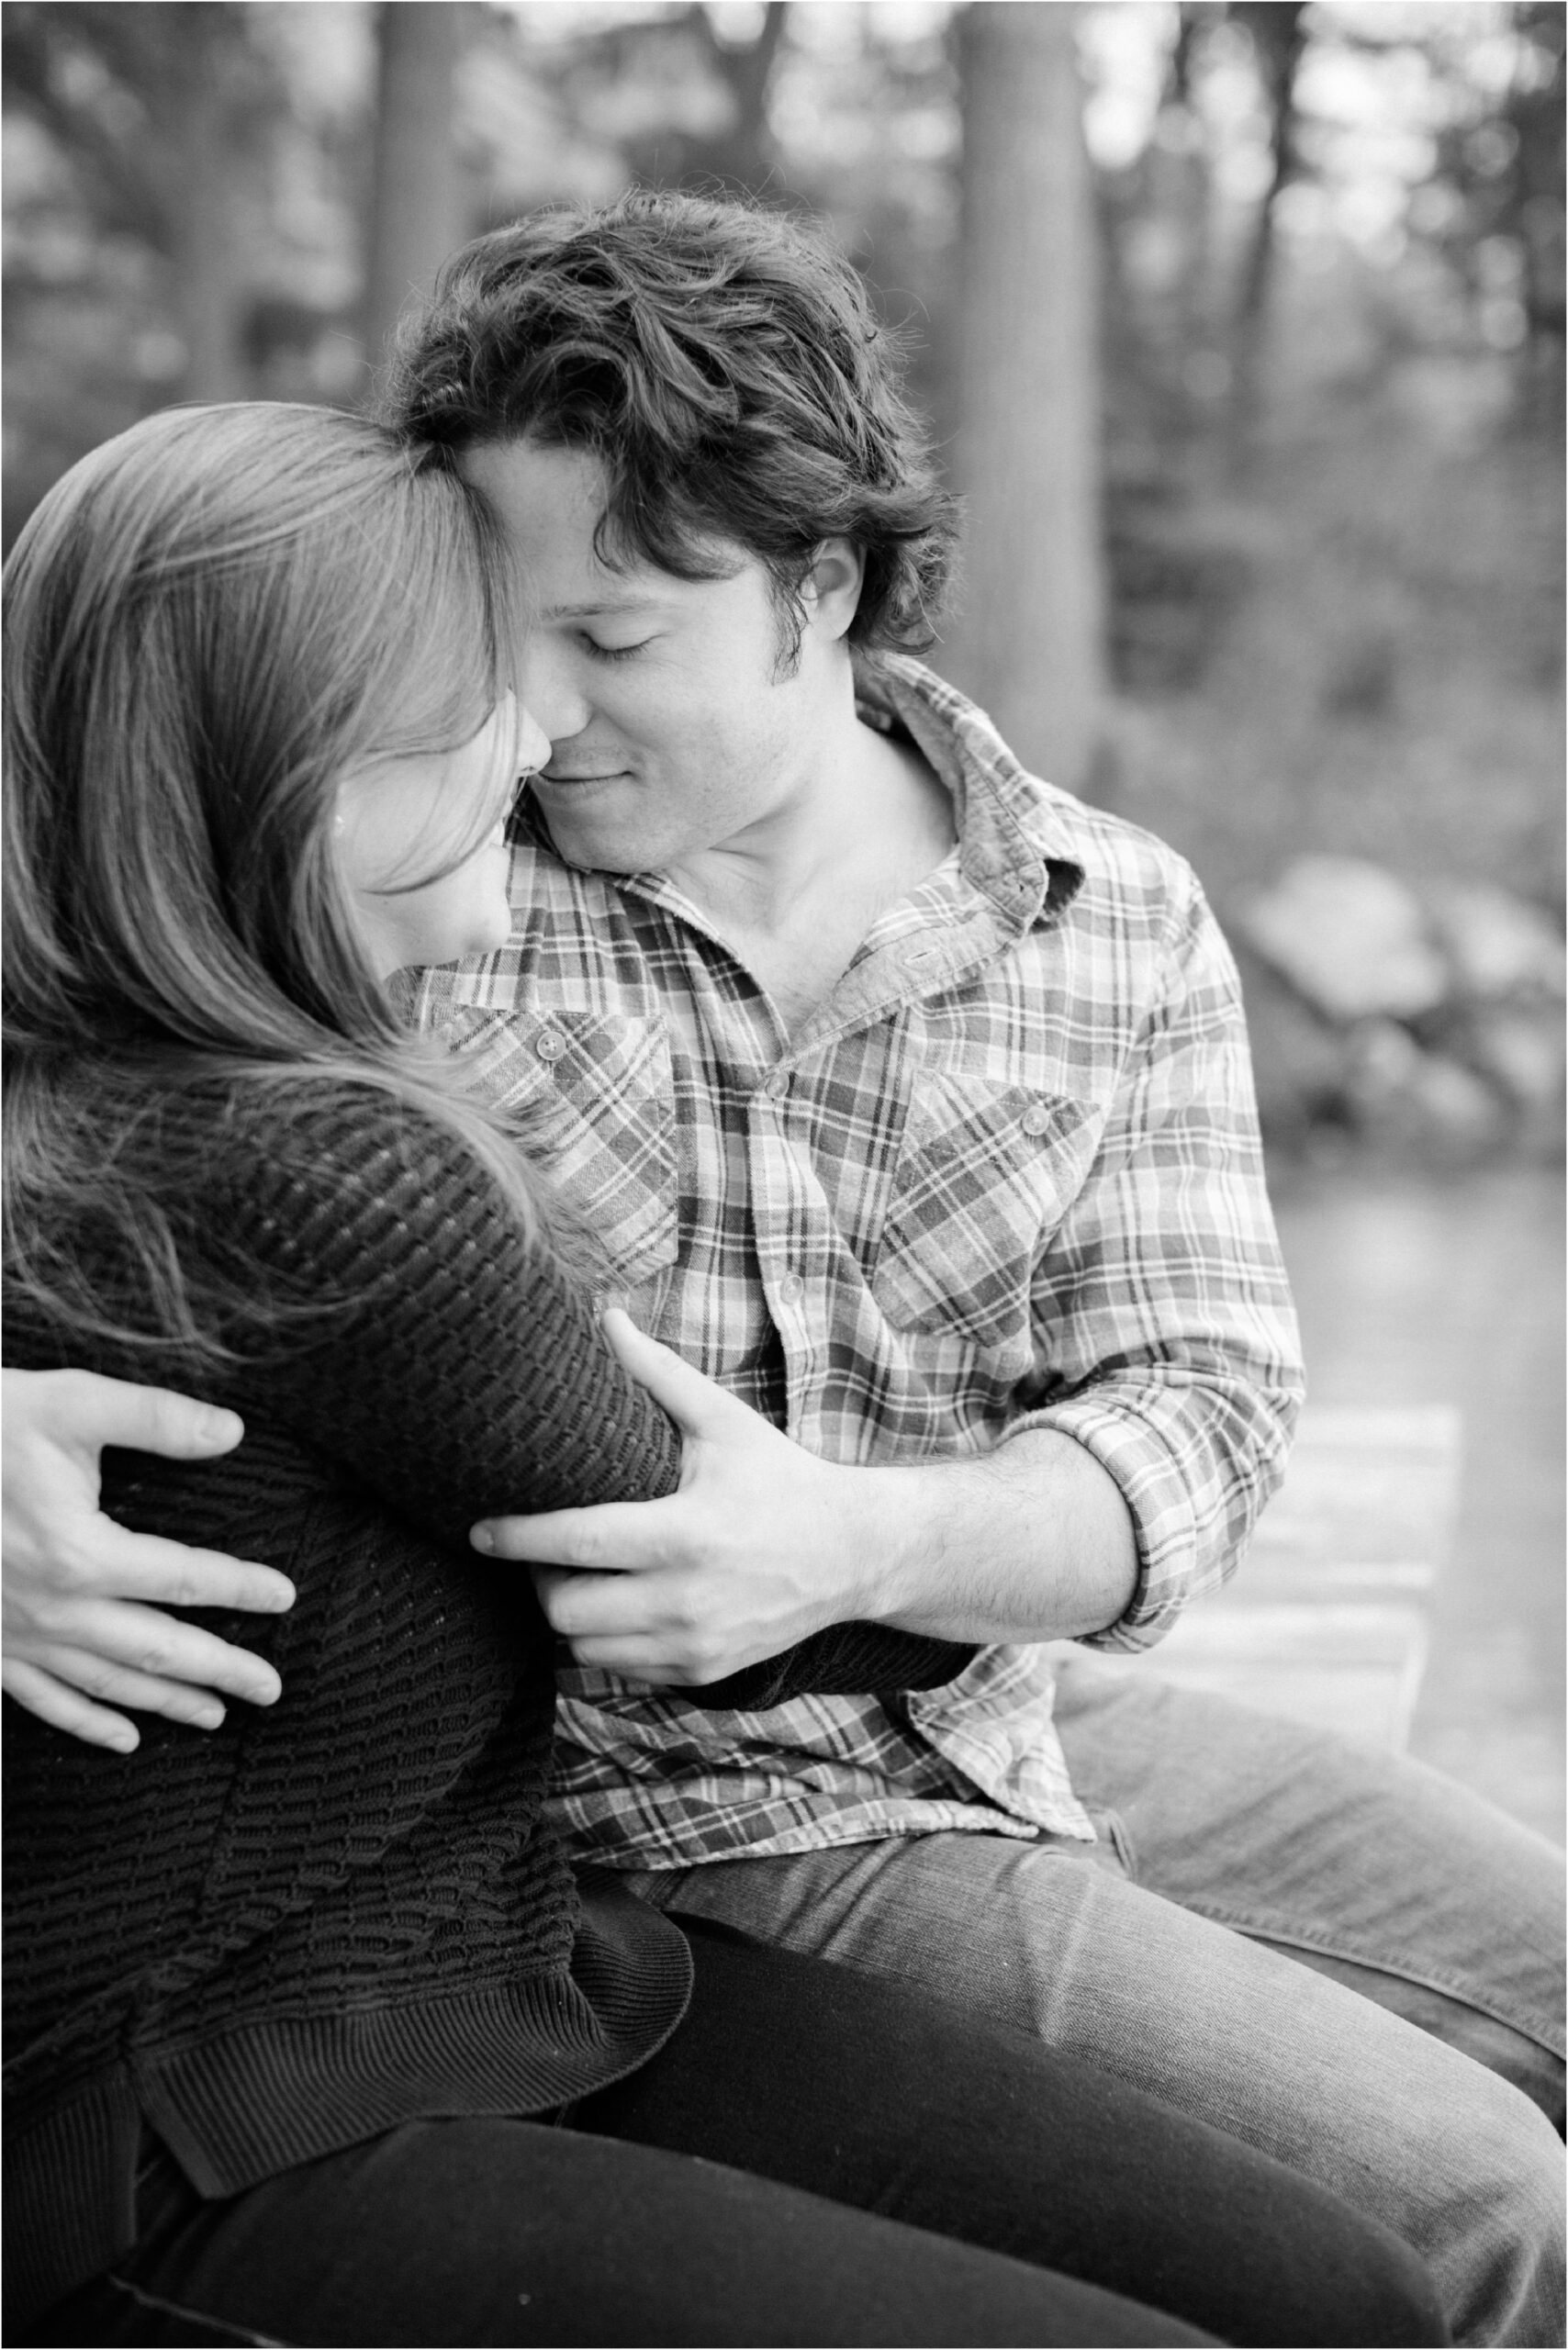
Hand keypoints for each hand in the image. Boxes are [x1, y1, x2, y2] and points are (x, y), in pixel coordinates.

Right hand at [3, 1368, 294, 1752]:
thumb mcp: (70, 1406)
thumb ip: (156, 1420)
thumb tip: (231, 1432)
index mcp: (81, 1554)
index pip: (183, 1579)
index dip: (240, 1589)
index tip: (283, 1597)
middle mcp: (53, 1609)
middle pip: (158, 1650)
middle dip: (222, 1670)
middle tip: (271, 1690)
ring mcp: (16, 1636)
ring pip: (107, 1684)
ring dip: (167, 1703)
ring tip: (217, 1715)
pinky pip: (43, 1700)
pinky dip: (87, 1723)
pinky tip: (123, 1739)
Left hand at [471, 1312, 875, 1684]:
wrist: (853, 1554)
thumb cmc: (781, 1479)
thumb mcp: (724, 1421)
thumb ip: (659, 1373)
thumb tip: (605, 1317)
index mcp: (685, 1534)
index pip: (574, 1545)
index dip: (516, 1538)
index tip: (478, 1529)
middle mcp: (686, 1600)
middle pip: (565, 1611)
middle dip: (538, 1581)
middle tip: (540, 1550)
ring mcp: (695, 1645)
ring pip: (584, 1649)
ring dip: (567, 1615)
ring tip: (574, 1576)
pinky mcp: (702, 1673)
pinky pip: (620, 1670)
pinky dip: (603, 1642)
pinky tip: (614, 1605)